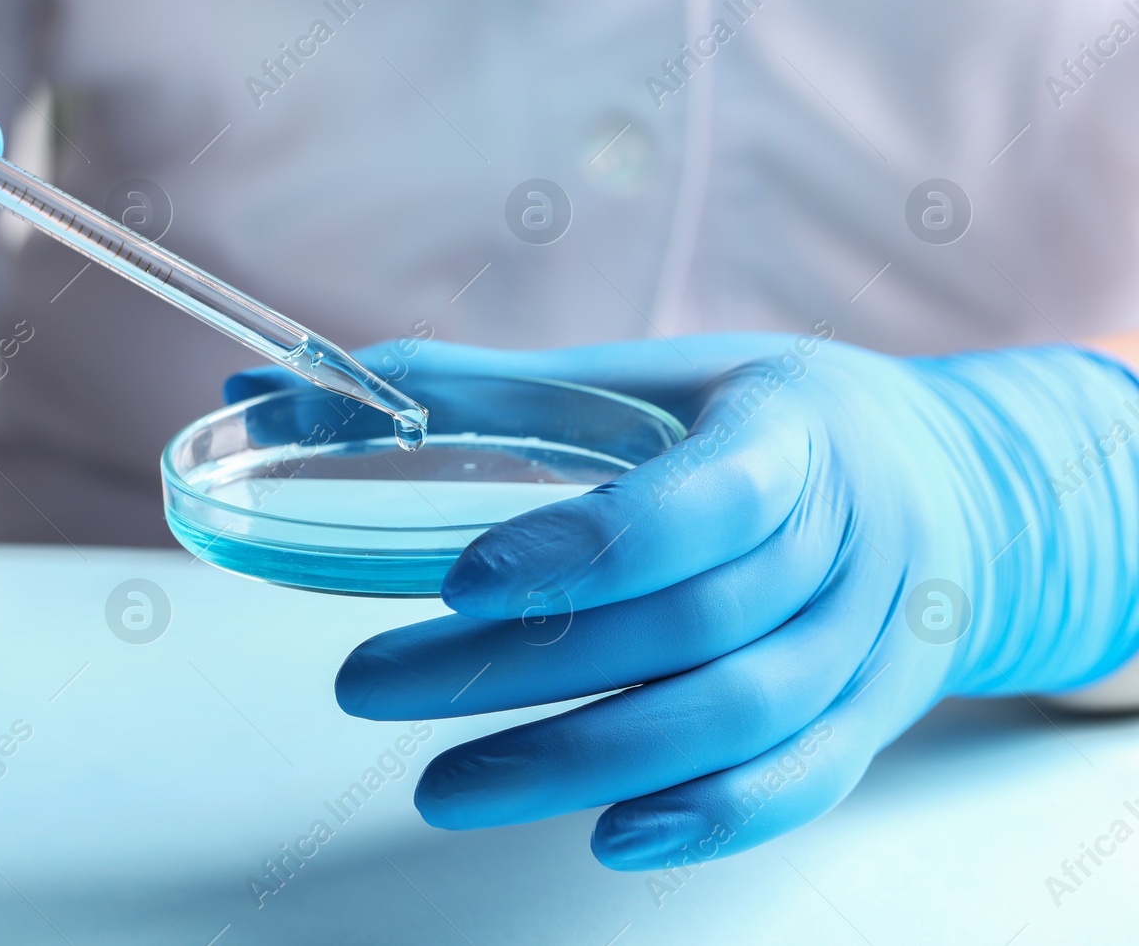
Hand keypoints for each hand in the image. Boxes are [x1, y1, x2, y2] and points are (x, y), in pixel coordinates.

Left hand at [231, 331, 1138, 866]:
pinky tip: (603, 836)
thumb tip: (267, 395)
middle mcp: (846, 540)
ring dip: (580, 761)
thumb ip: (474, 393)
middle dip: (520, 666)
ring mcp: (870, 640)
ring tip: (439, 789)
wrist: (948, 486)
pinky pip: (802, 781)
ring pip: (734, 719)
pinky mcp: (874, 716)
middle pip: (686, 625)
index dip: (590, 544)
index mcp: (791, 433)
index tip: (461, 579)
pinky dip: (708, 818)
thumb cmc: (759, 420)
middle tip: (366, 682)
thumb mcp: (645, 379)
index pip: (702, 499)